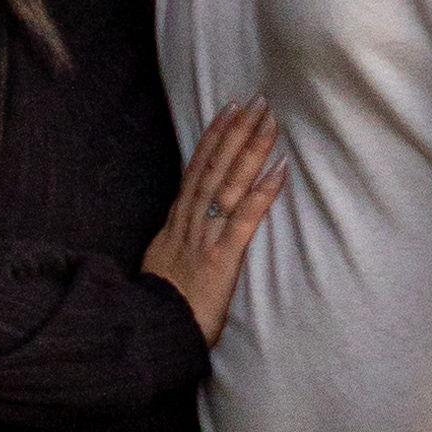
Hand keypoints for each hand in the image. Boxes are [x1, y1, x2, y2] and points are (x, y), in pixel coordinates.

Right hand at [142, 101, 284, 339]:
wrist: (151, 331)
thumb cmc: (159, 305)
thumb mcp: (159, 261)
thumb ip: (172, 237)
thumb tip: (178, 219)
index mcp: (177, 222)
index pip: (196, 169)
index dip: (213, 138)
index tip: (228, 110)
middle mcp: (190, 222)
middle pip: (214, 167)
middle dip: (236, 132)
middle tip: (257, 100)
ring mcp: (205, 238)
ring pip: (228, 184)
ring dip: (250, 150)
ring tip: (269, 122)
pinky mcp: (221, 258)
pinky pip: (244, 219)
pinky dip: (262, 192)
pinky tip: (280, 169)